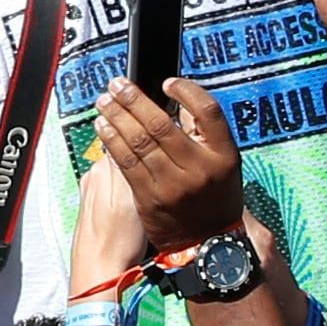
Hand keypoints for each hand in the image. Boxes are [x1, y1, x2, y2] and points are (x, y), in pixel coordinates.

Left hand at [88, 74, 246, 254]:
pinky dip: (112, 141)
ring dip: (116, 117)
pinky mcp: (149, 198)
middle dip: (133, 100)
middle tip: (117, 84)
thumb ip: (202, 135)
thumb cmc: (214, 197)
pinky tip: (103, 127)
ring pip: (138, 142)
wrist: (207, 243)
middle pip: (161, 124)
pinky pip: (126, 163)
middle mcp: (200, 168)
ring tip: (104, 102)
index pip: (208, 111)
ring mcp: (173, 184)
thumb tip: (174, 102)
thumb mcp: (222, 164)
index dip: (187, 91)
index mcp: (224, 155)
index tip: (166, 83)